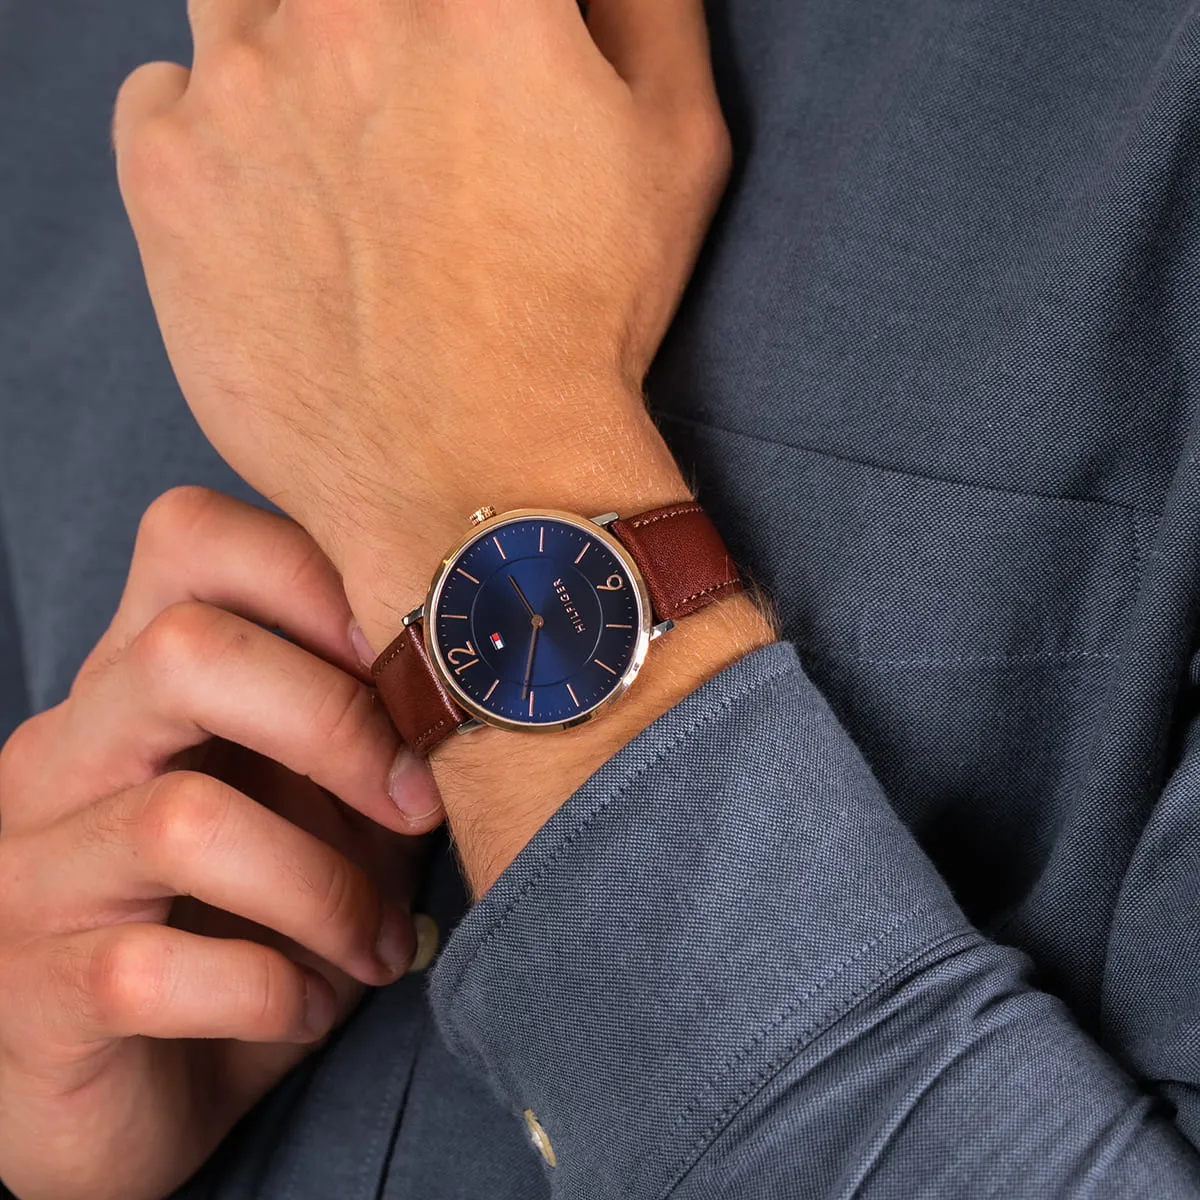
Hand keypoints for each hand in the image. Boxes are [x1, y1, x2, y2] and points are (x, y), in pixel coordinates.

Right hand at [0, 487, 441, 1199]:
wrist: (148, 1080)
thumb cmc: (262, 913)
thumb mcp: (331, 801)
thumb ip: (374, 726)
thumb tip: (492, 676)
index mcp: (142, 678)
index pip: (190, 536)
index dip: (319, 577)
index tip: (418, 667)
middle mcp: (70, 748)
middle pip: (183, 650)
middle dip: (338, 724)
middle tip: (419, 806)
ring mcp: (37, 866)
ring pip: (182, 820)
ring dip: (325, 888)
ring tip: (379, 941)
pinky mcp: (37, 990)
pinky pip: (151, 972)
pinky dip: (271, 990)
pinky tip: (310, 1004)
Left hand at [111, 2, 773, 894]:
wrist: (482, 479)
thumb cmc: (586, 323)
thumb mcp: (677, 145)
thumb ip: (645, 3)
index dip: (484, 26)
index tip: (480, 78)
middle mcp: (343, 7)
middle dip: (387, 36)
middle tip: (422, 126)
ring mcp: (238, 90)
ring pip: (242, 9)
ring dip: (291, 60)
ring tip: (348, 162)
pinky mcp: (167, 176)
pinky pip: (163, 97)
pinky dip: (210, 132)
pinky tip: (274, 206)